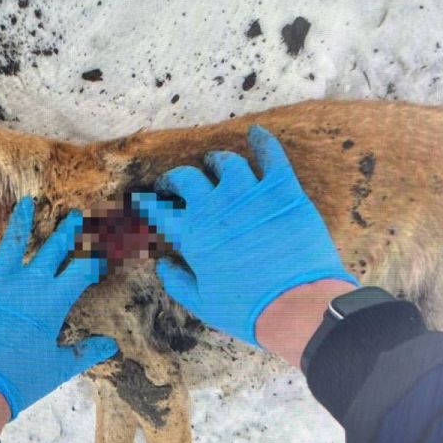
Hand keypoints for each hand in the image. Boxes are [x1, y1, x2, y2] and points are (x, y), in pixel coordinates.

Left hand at [0, 197, 118, 418]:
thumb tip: (111, 345)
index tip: (103, 250)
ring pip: (14, 239)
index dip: (95, 257)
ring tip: (27, 202)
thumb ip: (86, 352)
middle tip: (75, 216)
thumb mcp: (60, 367)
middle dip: (67, 231)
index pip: (83, 269)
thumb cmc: (22, 379)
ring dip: (22, 219)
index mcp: (54, 301)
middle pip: (53, 248)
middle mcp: (30, 282)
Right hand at [131, 125, 357, 345]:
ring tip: (215, 163)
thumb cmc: (247, 309)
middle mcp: (215, 207)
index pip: (161, 210)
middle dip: (178, 177)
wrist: (296, 305)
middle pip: (188, 178)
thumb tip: (162, 264)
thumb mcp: (202, 303)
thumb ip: (177, 281)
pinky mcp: (283, 190)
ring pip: (227, 163)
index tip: (147, 200)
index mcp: (193, 235)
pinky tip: (256, 133)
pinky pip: (271, 155)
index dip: (150, 203)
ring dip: (217, 161)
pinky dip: (263, 141)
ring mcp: (249, 194)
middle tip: (178, 181)